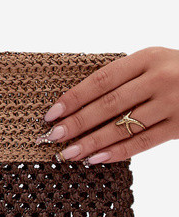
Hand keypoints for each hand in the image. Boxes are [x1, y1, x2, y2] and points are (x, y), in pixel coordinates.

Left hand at [37, 46, 178, 163]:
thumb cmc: (178, 71)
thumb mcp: (154, 62)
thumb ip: (124, 77)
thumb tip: (78, 103)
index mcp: (147, 57)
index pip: (101, 80)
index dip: (74, 97)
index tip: (51, 113)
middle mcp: (159, 79)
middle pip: (108, 104)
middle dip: (77, 123)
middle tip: (52, 137)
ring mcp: (172, 103)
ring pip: (123, 127)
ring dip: (92, 142)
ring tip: (69, 153)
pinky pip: (143, 142)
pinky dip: (117, 152)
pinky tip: (97, 159)